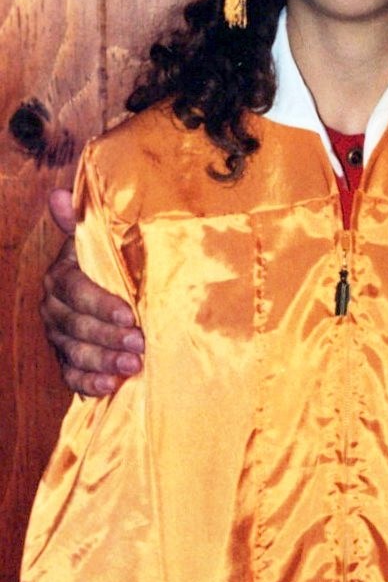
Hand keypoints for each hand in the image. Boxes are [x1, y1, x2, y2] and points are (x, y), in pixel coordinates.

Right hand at [42, 188, 144, 395]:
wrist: (111, 290)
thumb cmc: (110, 262)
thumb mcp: (99, 241)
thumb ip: (82, 222)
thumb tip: (58, 194)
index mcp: (60, 276)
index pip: (75, 290)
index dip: (101, 304)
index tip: (130, 314)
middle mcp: (54, 308)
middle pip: (76, 325)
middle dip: (108, 336)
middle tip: (140, 344)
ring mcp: (59, 336)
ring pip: (75, 352)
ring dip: (104, 361)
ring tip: (133, 366)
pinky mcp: (68, 359)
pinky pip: (72, 375)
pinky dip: (90, 383)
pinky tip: (110, 387)